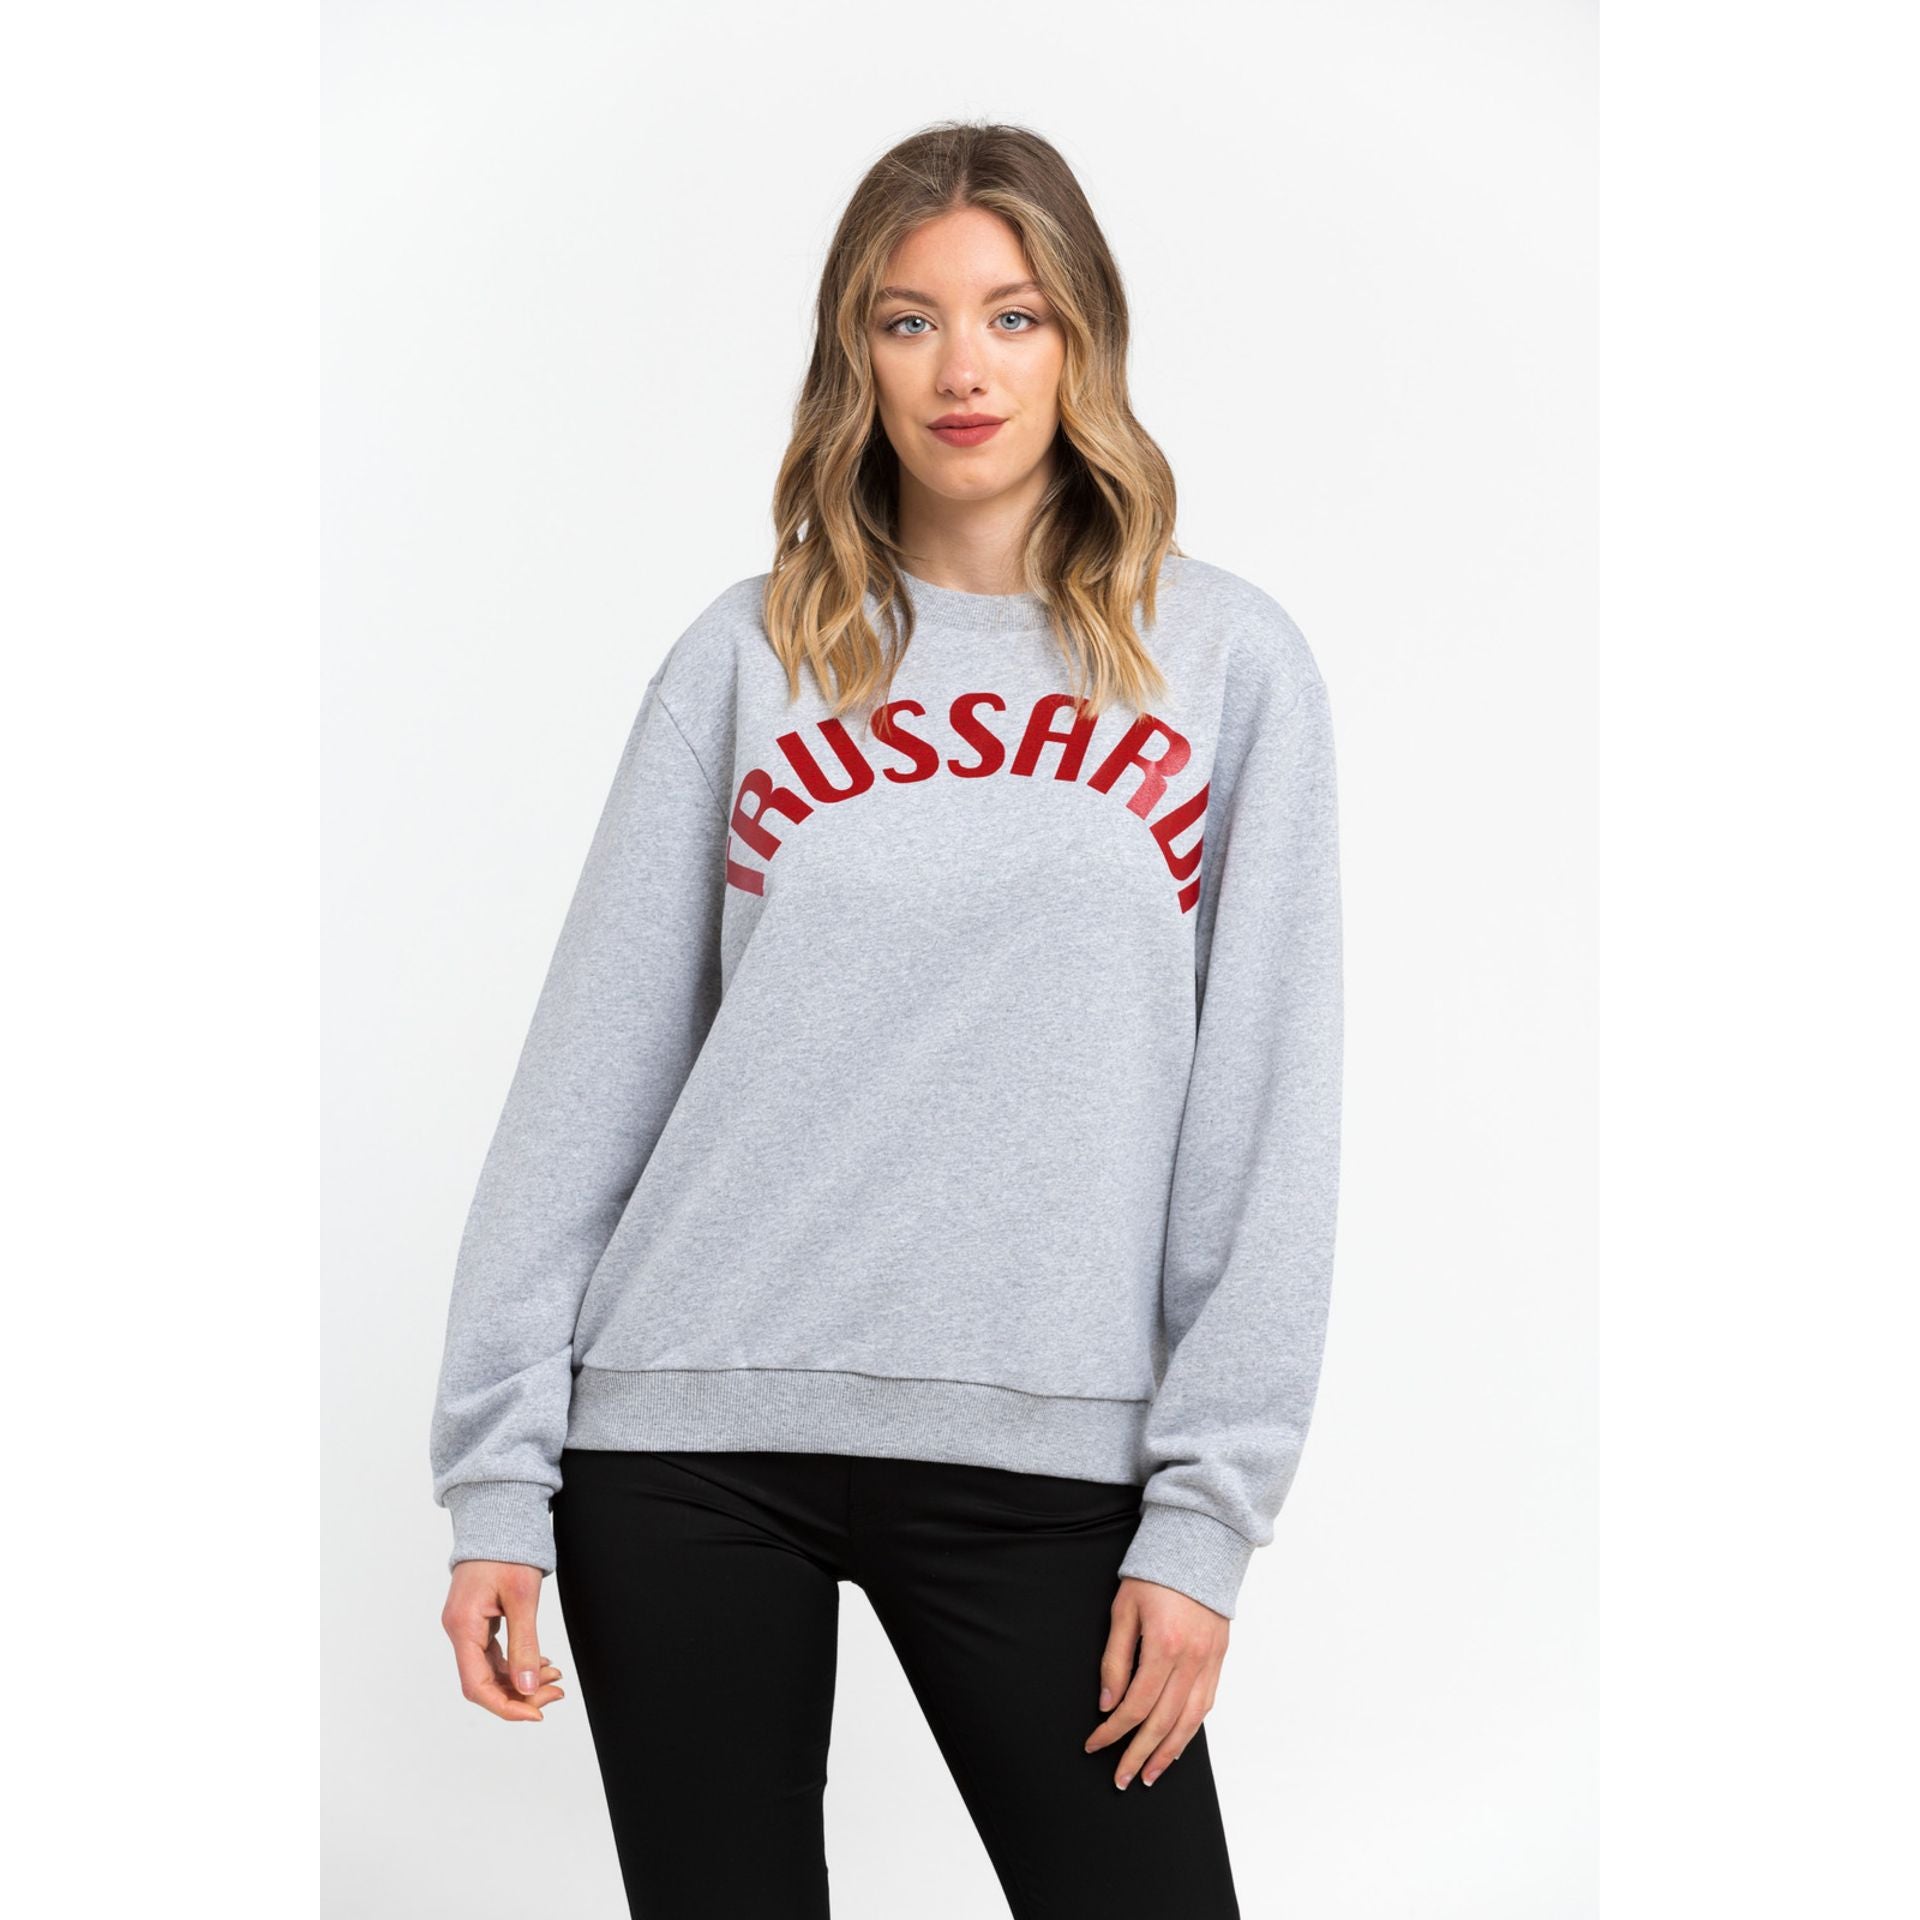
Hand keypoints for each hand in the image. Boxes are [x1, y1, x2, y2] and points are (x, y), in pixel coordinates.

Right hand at [442, 1560, 566, 1721]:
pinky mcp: (477, 1619)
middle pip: (483, 1682)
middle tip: (556, 1693)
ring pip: (490, 1669)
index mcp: (463, 1626)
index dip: (505, 1707)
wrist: (497, 1515)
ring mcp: (467, 1625)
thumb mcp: (522, 1598)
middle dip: (519, 1695)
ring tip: (555, 1679)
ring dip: (521, 1680)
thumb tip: (528, 1689)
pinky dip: (516, 1663)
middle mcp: (459, 1630)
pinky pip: (494, 1653)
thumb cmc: (507, 1550)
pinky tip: (540, 1664)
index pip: (476, 1685)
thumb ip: (524, 1645)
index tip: (536, 1713)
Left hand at [1083, 1576, 1228, 1788]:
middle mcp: (1191, 1660)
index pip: (1135, 1705)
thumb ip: (1114, 1659)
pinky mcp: (1219, 1659)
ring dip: (1168, 1754)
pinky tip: (1176, 1745)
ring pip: (1189, 1722)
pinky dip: (1190, 1731)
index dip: (1112, 1731)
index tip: (1094, 1745)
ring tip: (1149, 1775)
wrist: (1199, 1546)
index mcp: (1163, 1646)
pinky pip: (1205, 1705)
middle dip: (1139, 1755)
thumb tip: (1107, 1704)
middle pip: (1163, 1722)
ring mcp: (1209, 1662)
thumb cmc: (1154, 1575)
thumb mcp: (1123, 1609)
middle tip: (1121, 1779)